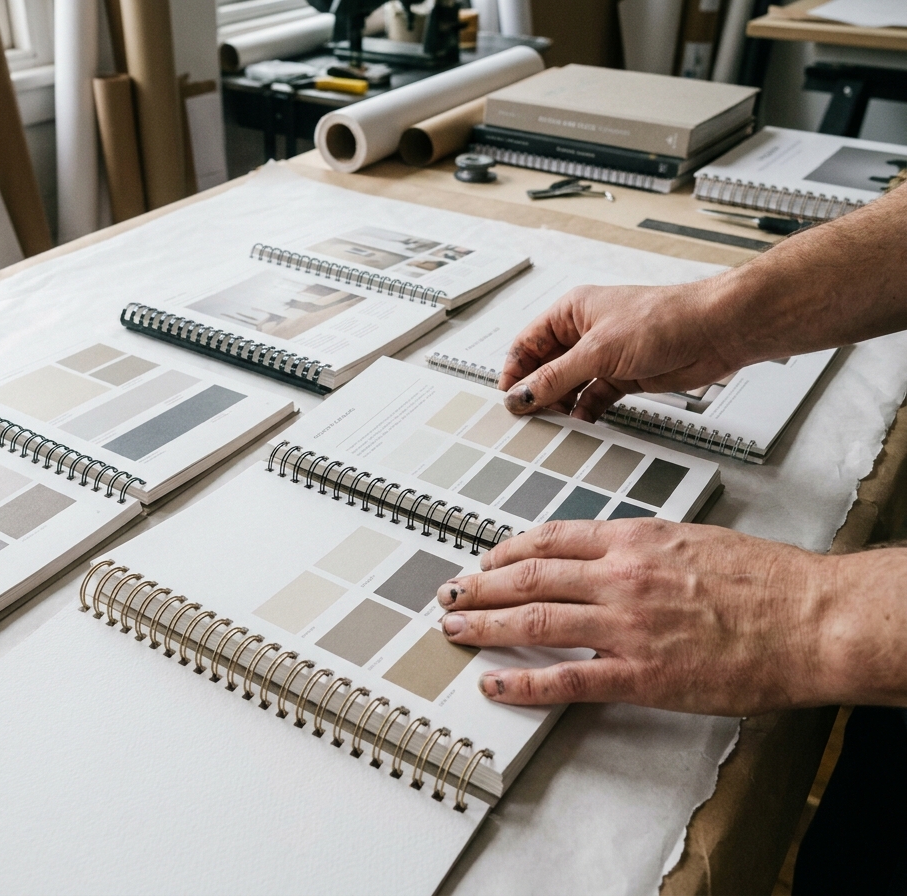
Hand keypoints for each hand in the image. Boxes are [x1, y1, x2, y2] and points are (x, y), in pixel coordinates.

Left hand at [434, 518, 839, 715]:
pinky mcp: (640, 675)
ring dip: (484, 626)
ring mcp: (625, 627)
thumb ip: (641, 546)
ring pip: (533, 622)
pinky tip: (495, 685)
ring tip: (454, 630)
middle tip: (448, 593)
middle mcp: (620, 577)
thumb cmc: (766, 580)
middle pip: (528, 577)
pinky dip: (522, 684)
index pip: (549, 539)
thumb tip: (607, 552)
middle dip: (479, 586)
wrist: (811, 619)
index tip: (485, 560)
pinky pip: (565, 681)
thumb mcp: (693, 539)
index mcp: (634, 540)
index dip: (506, 551)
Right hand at [498, 281, 740, 421]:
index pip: (527, 344)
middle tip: (528, 419)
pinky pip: (593, 398)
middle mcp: (584, 333)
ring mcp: (604, 356)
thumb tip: (519, 396)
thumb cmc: (663, 320)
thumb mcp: (598, 351)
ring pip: (568, 386)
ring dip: (560, 405)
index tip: (508, 401)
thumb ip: (555, 377)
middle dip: (536, 392)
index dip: (514, 372)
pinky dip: (586, 412)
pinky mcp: (623, 376)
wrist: (715, 332)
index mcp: (570, 312)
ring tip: (554, 425)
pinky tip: (582, 423)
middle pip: (545, 368)